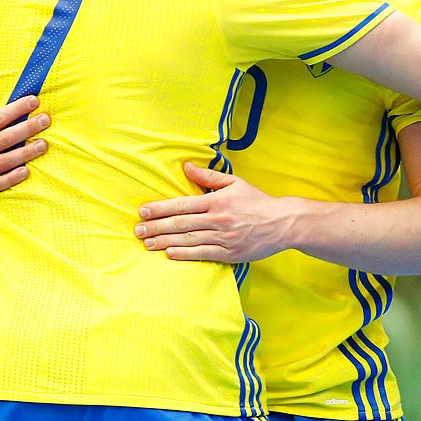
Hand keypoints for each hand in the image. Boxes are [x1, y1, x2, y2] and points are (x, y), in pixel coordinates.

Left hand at [136, 161, 294, 263]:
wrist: (283, 223)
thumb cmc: (257, 202)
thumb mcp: (234, 183)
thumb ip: (209, 177)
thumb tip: (186, 166)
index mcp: (217, 201)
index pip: (182, 204)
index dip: (160, 208)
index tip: (143, 211)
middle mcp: (218, 220)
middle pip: (181, 224)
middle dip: (156, 227)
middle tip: (138, 230)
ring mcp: (224, 238)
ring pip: (188, 240)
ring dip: (165, 242)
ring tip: (147, 243)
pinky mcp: (230, 253)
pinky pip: (203, 254)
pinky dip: (185, 254)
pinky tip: (169, 253)